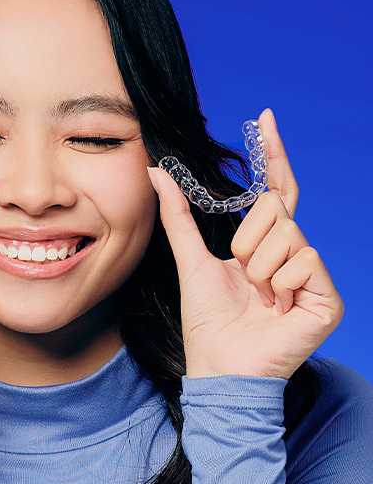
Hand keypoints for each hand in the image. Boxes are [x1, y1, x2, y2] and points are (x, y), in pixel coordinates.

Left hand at [147, 109, 342, 378]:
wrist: (218, 366)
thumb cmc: (207, 319)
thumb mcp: (191, 258)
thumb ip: (178, 215)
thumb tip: (157, 170)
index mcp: (264, 244)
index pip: (275, 190)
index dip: (272, 155)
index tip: (265, 117)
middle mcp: (293, 253)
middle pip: (276, 210)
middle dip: (247, 241)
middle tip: (242, 274)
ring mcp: (313, 275)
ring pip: (287, 233)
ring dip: (259, 266)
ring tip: (258, 295)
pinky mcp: (327, 298)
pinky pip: (304, 261)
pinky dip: (278, 283)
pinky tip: (275, 307)